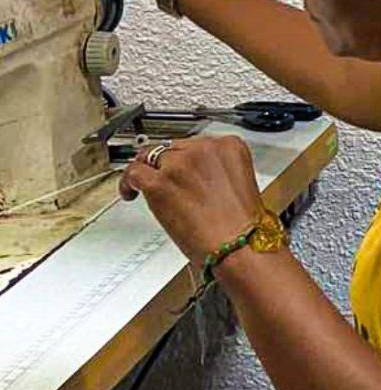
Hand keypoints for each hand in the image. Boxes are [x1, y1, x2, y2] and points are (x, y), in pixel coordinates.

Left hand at [120, 136, 263, 264]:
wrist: (237, 246)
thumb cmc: (242, 226)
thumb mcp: (241, 184)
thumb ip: (218, 171)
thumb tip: (197, 176)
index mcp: (230, 147)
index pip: (199, 142)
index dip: (187, 156)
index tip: (184, 167)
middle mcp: (204, 150)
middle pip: (173, 148)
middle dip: (169, 165)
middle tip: (167, 181)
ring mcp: (179, 164)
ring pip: (151, 157)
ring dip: (148, 171)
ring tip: (145, 186)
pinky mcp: (158, 182)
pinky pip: (134, 173)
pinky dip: (129, 183)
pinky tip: (131, 192)